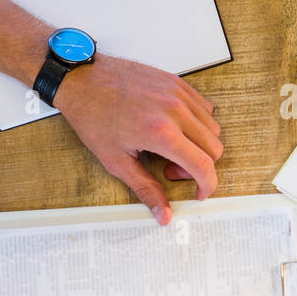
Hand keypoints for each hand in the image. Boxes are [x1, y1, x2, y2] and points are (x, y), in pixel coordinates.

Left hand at [54, 54, 223, 223]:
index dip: (207, 185)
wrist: (82, 81)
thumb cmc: (93, 116)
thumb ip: (145, 189)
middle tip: (170, 168)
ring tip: (170, 147)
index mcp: (161, 132)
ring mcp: (178, 93)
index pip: (203, 165)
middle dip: (199, 167)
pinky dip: (197, 123)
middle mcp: (175, 110)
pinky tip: (174, 128)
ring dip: (199, 145)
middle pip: (214, 148)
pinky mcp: (177, 82)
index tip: (200, 192)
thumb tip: (163, 213)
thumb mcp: (116, 161)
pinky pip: (204, 108)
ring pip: (213, 128)